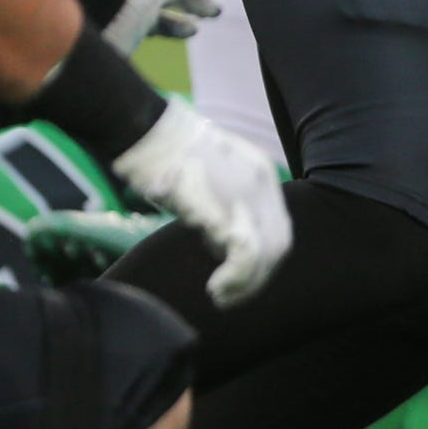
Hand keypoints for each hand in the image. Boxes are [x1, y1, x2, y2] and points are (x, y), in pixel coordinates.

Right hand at [108, 101, 292, 304]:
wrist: (148, 132)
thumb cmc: (162, 155)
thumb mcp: (204, 177)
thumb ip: (219, 203)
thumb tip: (219, 236)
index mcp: (259, 173)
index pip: (277, 226)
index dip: (263, 259)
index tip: (239, 277)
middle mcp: (262, 184)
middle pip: (279, 243)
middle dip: (258, 277)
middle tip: (231, 296)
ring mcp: (248, 195)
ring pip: (268, 253)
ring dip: (248, 283)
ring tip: (222, 296)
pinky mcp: (228, 207)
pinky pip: (247, 252)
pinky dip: (237, 277)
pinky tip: (217, 287)